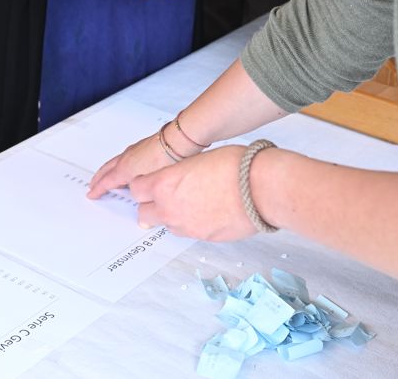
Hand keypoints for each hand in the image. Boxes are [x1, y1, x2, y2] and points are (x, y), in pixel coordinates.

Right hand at [87, 129, 192, 198]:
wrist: (177, 141)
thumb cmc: (165, 160)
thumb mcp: (150, 183)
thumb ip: (142, 192)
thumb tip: (141, 200)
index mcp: (125, 168)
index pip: (107, 181)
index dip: (98, 189)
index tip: (92, 193)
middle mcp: (126, 158)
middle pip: (107, 169)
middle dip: (99, 178)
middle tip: (93, 183)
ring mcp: (134, 150)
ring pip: (116, 162)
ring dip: (109, 169)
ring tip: (107, 175)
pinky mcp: (143, 146)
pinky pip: (125, 156)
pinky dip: (120, 163)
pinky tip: (128, 165)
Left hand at [128, 146, 257, 240]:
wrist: (261, 190)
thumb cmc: (235, 167)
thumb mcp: (197, 160)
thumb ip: (179, 174)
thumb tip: (178, 179)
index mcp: (164, 183)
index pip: (136, 189)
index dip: (142, 186)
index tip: (148, 184)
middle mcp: (170, 207)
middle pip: (143, 213)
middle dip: (150, 205)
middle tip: (161, 198)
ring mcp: (185, 226)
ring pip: (165, 225)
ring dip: (169, 216)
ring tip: (187, 204)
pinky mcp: (202, 237)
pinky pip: (186, 232)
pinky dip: (189, 224)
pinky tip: (204, 213)